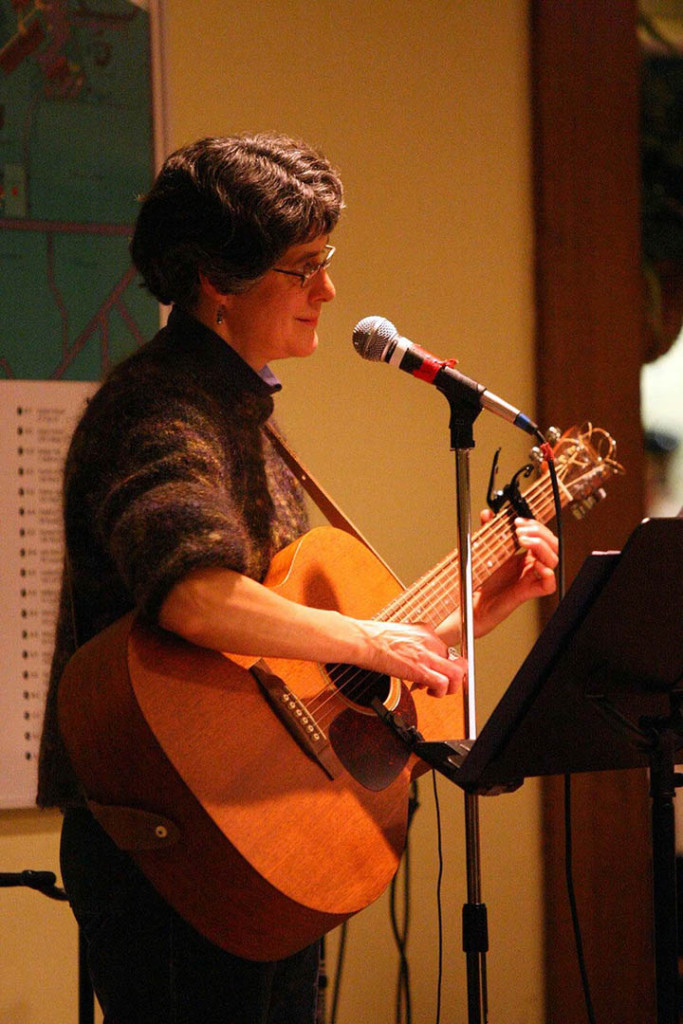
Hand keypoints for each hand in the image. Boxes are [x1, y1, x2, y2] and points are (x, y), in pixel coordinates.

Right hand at [354, 619, 465, 697]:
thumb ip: (409, 642)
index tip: (432, 670)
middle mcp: (429, 640)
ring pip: (457, 673)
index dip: (441, 663)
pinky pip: (443, 684)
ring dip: (452, 686)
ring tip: (437, 691)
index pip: (446, 648)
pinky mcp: (419, 669)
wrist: (362, 639)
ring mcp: (426, 655)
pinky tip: (429, 692)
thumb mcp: (398, 633)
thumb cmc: (371, 637)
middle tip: (435, 683)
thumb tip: (409, 654)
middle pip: (455, 661)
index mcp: (424, 630)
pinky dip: (440, 692)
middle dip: (449, 676)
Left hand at [473, 514, 558, 636]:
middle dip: (539, 532)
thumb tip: (487, 514)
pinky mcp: (527, 592)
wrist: (473, 602)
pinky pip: (549, 585)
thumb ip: (488, 532)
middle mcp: (530, 566)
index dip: (535, 525)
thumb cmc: (481, 581)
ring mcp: (530, 578)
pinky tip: (534, 565)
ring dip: (541, 546)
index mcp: (524, 555)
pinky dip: (546, 573)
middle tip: (519, 531)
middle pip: (552, 545)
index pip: (542, 536)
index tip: (518, 521)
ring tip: (523, 541)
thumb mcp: (485, 550)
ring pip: (553, 560)